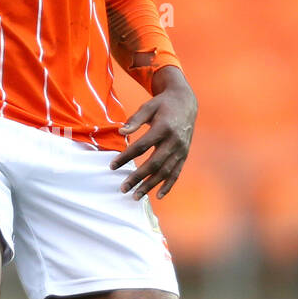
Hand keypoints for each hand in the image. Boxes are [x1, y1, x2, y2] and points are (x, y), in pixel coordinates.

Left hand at [110, 67, 196, 199]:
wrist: (185, 102)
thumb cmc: (162, 104)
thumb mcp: (148, 107)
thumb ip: (135, 120)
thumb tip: (121, 132)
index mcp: (163, 128)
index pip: (141, 146)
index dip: (126, 157)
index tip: (112, 166)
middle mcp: (174, 141)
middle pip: (154, 163)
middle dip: (138, 178)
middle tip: (123, 188)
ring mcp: (181, 149)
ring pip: (165, 172)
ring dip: (150, 185)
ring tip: (136, 196)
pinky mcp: (184, 154)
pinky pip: (176, 173)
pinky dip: (168, 185)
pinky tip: (158, 195)